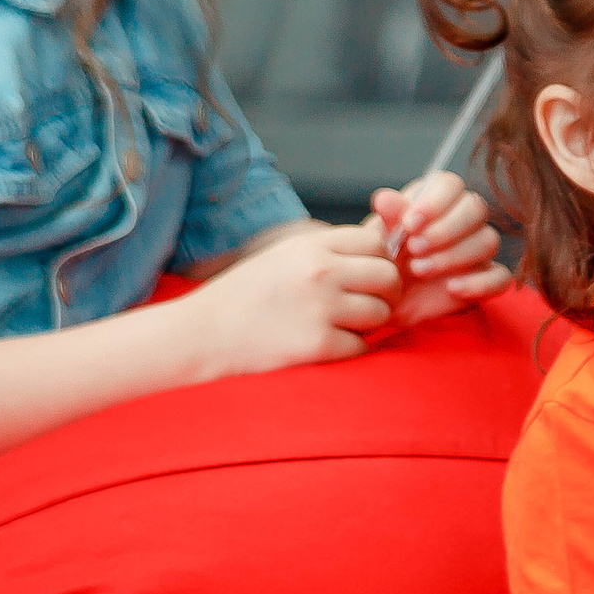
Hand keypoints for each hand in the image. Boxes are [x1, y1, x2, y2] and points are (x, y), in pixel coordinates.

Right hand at [187, 222, 401, 376]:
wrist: (205, 333)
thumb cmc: (245, 295)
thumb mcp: (284, 256)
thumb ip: (327, 253)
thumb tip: (378, 251)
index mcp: (311, 245)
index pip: (375, 243)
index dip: (378, 261)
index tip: (367, 278)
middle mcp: (320, 271)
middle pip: (388, 276)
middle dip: (387, 293)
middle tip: (372, 305)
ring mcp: (320, 307)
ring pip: (381, 313)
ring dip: (370, 324)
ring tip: (346, 326)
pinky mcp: (318, 344)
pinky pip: (362, 346)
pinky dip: (352, 349)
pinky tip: (330, 346)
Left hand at [370, 171, 511, 325]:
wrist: (388, 302)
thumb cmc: (385, 263)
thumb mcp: (380, 241)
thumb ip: (388, 219)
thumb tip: (385, 198)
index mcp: (437, 201)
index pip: (450, 185)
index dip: (434, 202)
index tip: (410, 224)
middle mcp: (463, 220)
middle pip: (475, 208)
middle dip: (445, 229)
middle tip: (414, 249)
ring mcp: (479, 250)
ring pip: (488, 240)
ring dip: (454, 255)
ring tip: (419, 270)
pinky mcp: (487, 279)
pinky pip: (500, 277)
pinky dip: (479, 282)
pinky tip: (452, 288)